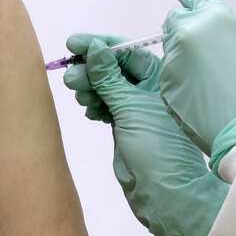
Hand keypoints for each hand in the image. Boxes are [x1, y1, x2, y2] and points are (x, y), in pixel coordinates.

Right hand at [72, 39, 227, 235]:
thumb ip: (109, 77)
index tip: (75, 43)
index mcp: (161, 80)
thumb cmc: (155, 145)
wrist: (165, 192)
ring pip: (108, 88)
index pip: (129, 52)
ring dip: (90, 86)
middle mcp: (150, 91)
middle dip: (92, 68)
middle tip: (71, 76)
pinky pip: (107, 106)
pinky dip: (95, 103)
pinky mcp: (126, 126)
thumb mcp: (130, 106)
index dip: (102, 46)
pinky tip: (87, 108)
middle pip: (116, 69)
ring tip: (78, 93)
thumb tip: (96, 48)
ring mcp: (138, 109)